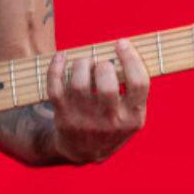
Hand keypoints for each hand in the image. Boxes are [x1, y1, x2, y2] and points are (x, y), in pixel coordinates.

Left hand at [45, 38, 148, 162]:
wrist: (83, 150)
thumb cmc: (112, 121)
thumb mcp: (131, 114)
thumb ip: (134, 89)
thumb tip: (127, 47)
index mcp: (133, 118)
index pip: (138, 84)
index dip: (131, 58)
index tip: (121, 43)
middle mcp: (110, 122)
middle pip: (107, 85)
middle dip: (103, 66)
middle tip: (101, 64)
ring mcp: (85, 120)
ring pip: (79, 84)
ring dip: (81, 64)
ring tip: (85, 62)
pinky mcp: (63, 116)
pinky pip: (55, 87)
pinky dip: (56, 67)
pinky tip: (61, 57)